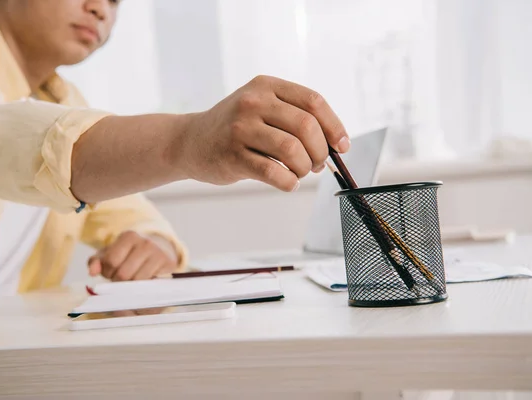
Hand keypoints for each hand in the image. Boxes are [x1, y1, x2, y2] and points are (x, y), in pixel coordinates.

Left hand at [87, 231, 176, 280]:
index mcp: (129, 236)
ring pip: (137, 282)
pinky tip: (142, 284)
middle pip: (124, 274)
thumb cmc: (130, 253)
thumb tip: (92, 272)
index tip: (110, 273)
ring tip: (131, 282)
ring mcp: (158, 254)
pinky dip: (143, 289)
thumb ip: (96, 261)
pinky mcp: (168, 265)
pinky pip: (150, 285)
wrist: (160, 248)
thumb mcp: (111, 253)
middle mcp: (145, 243)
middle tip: (120, 280)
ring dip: (131, 288)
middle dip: (118, 282)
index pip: (111, 261)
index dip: (107, 273)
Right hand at [181, 75, 349, 191]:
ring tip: (299, 172)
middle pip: (306, 126)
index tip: (342, 146)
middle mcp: (253, 102)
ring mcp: (240, 128)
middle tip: (316, 164)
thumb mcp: (261, 108)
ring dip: (304, 168)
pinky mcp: (232, 155)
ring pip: (292, 150)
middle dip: (320, 151)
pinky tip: (287, 182)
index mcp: (266, 86)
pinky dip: (288, 181)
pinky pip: (272, 172)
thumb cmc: (234, 129)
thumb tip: (335, 145)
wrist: (190, 141)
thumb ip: (294, 118)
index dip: (334, 126)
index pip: (314, 101)